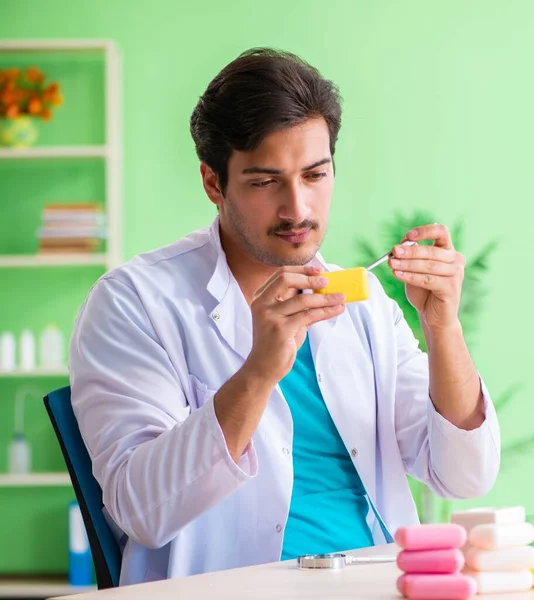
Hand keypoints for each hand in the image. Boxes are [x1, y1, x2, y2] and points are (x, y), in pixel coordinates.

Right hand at [245, 266, 344, 383]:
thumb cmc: (277, 341)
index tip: (319, 271)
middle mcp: (262, 304)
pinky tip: (337, 310)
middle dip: (310, 279)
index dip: (302, 270)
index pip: (281, 274)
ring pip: (303, 300)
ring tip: (341, 298)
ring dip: (325, 298)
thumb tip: (321, 289)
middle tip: (327, 282)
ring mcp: (270, 316)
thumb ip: (297, 303)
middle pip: (287, 280)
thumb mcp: (285, 317)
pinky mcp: (280, 329)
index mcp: (261, 297)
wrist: (264, 366)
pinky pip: (309, 316)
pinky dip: (326, 311)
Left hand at [388, 224, 465, 330]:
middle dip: (410, 251)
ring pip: (428, 265)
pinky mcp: (451, 288)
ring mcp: (456, 274)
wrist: (433, 316)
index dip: (425, 231)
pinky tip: (397, 275)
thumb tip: (400, 244)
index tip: (408, 236)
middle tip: (394, 252)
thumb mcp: (414, 269)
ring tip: (392, 264)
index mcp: (448, 250)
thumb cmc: (424, 291)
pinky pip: (427, 279)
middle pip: (432, 250)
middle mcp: (455, 259)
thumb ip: (411, 256)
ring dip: (407, 264)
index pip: (441, 231)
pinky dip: (410, 276)